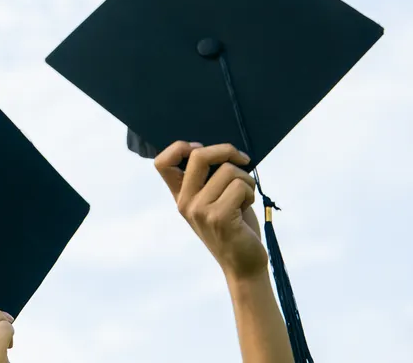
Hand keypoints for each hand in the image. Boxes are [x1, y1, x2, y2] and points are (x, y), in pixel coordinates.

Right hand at [155, 141, 266, 280]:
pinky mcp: (218, 217)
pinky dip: (251, 193)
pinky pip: (240, 187)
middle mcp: (185, 202)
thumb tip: (223, 150)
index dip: (179, 147)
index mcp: (181, 196)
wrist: (244, 265)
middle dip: (226, 150)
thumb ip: (211, 178)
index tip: (200, 149)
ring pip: (228, 171)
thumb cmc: (235, 228)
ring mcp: (199, 210)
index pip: (161, 163)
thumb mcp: (215, 200)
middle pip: (198, 156)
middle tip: (243, 159)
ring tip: (246, 197)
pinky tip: (247, 207)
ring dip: (247, 180)